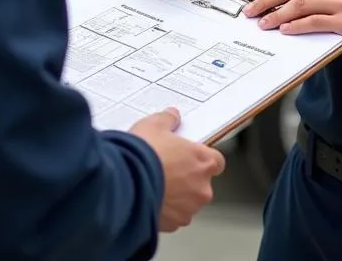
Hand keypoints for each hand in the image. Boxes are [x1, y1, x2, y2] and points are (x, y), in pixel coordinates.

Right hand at [129, 107, 225, 232]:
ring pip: (187, 202)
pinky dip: (164, 210)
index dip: (203, 158)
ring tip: (155, 184)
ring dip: (176, 196)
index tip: (190, 156)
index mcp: (203, 161)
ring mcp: (187, 208)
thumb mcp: (154, 125)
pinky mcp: (172, 224)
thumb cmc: (143, 156)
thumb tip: (172, 116)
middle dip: (187, 179)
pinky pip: (172, 216)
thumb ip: (168, 120)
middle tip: (168, 170)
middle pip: (201, 183)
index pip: (216, 161)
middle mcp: (201, 188)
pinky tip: (149, 197)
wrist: (125, 184)